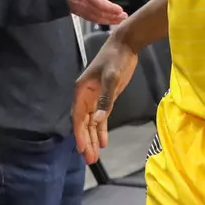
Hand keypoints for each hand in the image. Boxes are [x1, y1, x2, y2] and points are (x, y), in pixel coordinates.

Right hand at [65, 0, 127, 25]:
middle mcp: (83, 4)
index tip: (120, 9)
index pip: (100, 3)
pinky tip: (107, 21)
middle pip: (101, 13)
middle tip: (124, 16)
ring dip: (109, 20)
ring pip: (97, 18)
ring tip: (119, 20)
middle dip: (113, 16)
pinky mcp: (79, 14)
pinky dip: (100, 21)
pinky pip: (91, 20)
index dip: (111, 8)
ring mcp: (81, 10)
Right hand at [72, 35, 138, 162]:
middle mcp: (85, 96)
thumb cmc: (116, 59)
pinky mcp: (105, 97)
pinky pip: (100, 117)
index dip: (79, 134)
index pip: (78, 117)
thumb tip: (97, 120)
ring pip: (91, 122)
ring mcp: (95, 97)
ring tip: (95, 156)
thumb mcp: (111, 78)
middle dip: (86, 140)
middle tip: (90, 160)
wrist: (126, 45)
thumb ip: (105, 99)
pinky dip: (101, 129)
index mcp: (82, 90)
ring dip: (92, 138)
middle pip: (83, 123)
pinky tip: (103, 141)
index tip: (82, 149)